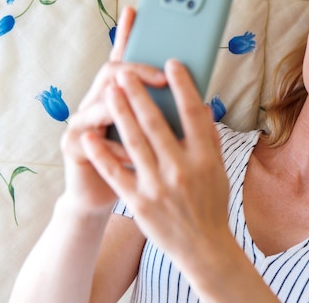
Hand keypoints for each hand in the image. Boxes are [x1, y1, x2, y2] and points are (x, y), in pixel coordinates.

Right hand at [60, 7, 166, 211]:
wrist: (108, 197)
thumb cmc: (143, 166)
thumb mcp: (160, 140)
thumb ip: (175, 120)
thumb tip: (204, 104)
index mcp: (122, 97)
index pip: (125, 59)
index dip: (128, 34)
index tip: (135, 10)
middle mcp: (99, 102)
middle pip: (113, 73)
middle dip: (137, 69)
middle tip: (163, 73)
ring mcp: (83, 121)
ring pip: (98, 101)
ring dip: (121, 100)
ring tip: (139, 97)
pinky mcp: (73, 145)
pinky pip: (89, 137)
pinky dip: (110, 141)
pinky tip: (127, 144)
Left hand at [80, 57, 230, 267]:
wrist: (202, 245)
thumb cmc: (211, 201)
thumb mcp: (218, 168)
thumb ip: (208, 137)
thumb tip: (201, 106)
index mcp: (205, 158)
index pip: (194, 114)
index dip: (183, 86)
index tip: (172, 63)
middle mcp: (182, 169)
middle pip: (156, 124)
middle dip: (138, 94)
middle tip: (125, 72)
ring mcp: (158, 186)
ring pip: (133, 142)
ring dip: (119, 113)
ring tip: (109, 90)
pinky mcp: (138, 201)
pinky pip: (116, 172)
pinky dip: (102, 153)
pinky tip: (91, 134)